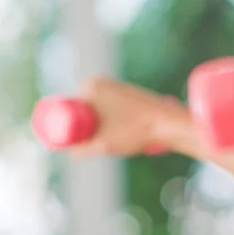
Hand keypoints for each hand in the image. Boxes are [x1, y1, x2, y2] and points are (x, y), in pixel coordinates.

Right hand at [68, 77, 188, 157]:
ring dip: (98, 127)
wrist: (169, 123)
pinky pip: (111, 112)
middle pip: (82, 111)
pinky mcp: (131, 96)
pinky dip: (111, 124)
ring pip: (98, 113)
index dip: (65, 125)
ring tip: (112, 139)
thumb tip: (68, 152)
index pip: (68, 108)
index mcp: (91, 84)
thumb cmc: (134, 130)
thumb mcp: (102, 143)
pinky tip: (121, 133)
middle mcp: (103, 82)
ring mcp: (118, 88)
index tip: (70, 142)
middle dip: (83, 128)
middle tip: (92, 145)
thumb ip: (80, 148)